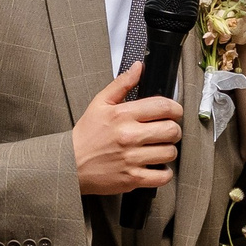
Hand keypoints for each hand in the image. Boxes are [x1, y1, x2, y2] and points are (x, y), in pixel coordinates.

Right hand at [72, 63, 182, 196]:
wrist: (70, 164)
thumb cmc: (86, 135)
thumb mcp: (100, 103)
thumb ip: (121, 83)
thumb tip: (139, 67)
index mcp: (123, 115)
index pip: (164, 107)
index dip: (176, 109)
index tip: (174, 113)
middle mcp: (129, 136)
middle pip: (172, 130)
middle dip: (174, 130)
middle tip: (168, 131)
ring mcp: (131, 159)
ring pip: (170, 153)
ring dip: (169, 150)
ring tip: (159, 148)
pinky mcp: (132, 178)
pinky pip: (162, 177)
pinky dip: (164, 173)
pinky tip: (157, 166)